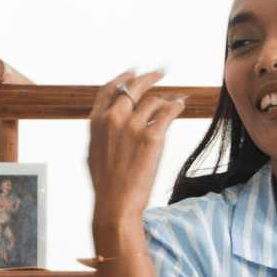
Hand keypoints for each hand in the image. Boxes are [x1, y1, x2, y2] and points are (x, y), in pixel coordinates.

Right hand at [87, 70, 184, 241]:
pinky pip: (168, 112)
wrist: (115, 204)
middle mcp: (113, 119)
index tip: (133, 72)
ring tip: (174, 101)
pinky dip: (176, 105)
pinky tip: (181, 104)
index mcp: (96, 121)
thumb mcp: (95, 151)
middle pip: (133, 86)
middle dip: (148, 76)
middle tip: (160, 72)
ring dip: (165, 99)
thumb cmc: (106, 183)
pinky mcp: (152, 136)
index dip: (123, 77)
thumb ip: (104, 130)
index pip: (109, 89)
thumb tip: (115, 118)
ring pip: (153, 100)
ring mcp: (132, 126)